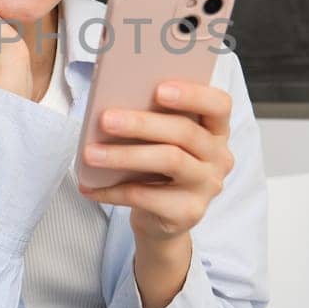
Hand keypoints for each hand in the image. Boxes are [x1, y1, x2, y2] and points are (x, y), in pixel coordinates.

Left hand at [77, 80, 234, 307]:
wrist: (160, 218)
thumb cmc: (156, 167)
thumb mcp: (160, 140)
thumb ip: (151, 119)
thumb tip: (112, 105)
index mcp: (216, 130)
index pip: (219, 105)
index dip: (193, 94)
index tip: (158, 89)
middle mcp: (219, 157)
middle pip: (185, 132)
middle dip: (142, 123)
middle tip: (106, 119)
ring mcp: (207, 186)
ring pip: (169, 160)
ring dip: (125, 155)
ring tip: (90, 153)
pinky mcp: (189, 212)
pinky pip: (146, 196)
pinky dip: (113, 190)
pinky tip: (89, 186)